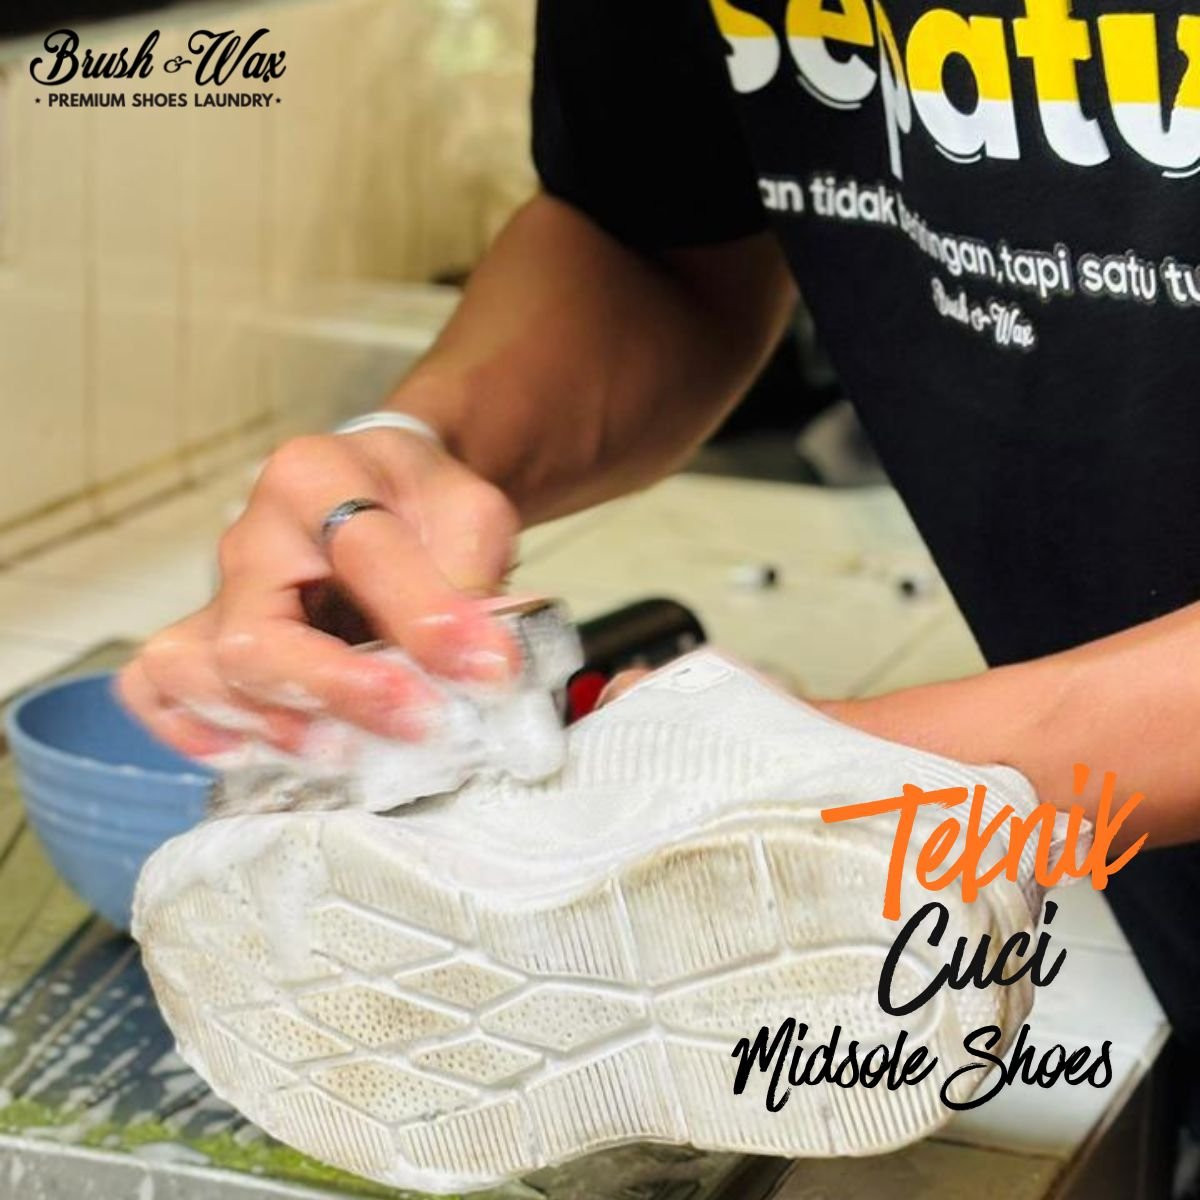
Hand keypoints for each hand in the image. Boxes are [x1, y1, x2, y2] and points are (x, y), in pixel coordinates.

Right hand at [117, 427, 520, 757]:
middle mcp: (252, 539)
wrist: (389, 497)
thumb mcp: (472, 514)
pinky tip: (255, 754)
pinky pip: (158, 688)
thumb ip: (475, 581)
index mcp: (316, 478)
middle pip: (256, 635)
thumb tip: (485, 665)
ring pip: (198, 672)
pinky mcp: (209, 642)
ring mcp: (220, 596)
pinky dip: (193, 728)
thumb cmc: (423, 503)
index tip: (486, 667)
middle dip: (336, 691)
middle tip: (417, 724)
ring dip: (274, 727)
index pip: (361, 550)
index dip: (425, 617)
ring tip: (352, 753)